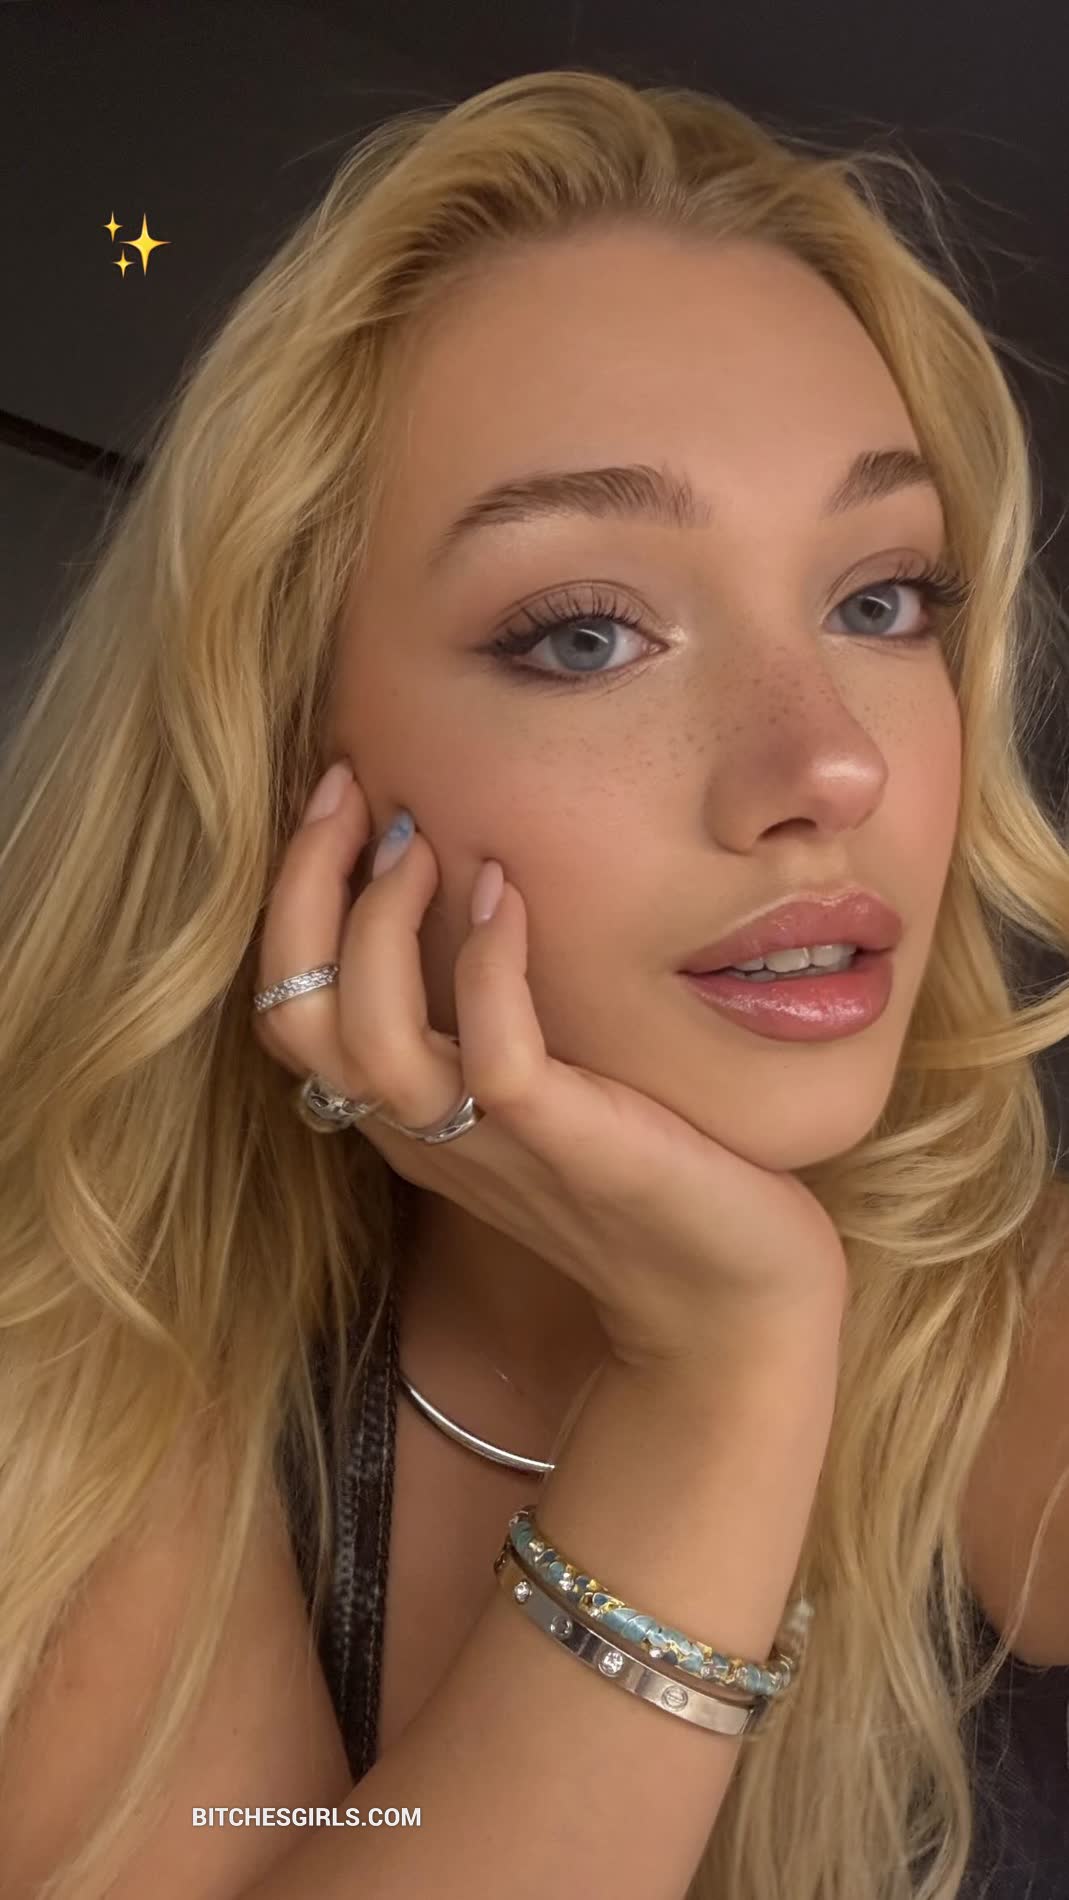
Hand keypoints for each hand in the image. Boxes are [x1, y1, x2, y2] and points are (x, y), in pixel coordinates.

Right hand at [252, 767, 848, 1372]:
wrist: (730, 1299)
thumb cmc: (650, 1171)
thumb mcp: (549, 1081)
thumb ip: (493, 1007)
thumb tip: (481, 876)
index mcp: (409, 1114)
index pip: (292, 1006)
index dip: (292, 898)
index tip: (340, 794)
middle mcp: (425, 1133)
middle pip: (298, 1017)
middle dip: (304, 890)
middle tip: (351, 789)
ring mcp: (491, 1144)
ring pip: (368, 1041)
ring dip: (380, 924)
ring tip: (424, 841)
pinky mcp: (571, 1146)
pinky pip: (496, 1058)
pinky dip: (489, 969)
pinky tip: (508, 894)